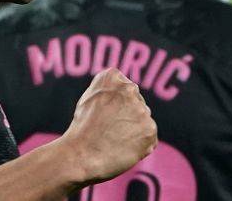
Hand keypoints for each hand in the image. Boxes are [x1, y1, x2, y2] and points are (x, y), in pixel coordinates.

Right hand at [59, 68, 157, 183]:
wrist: (81, 155)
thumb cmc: (82, 129)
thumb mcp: (90, 98)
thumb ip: (111, 90)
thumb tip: (129, 90)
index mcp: (112, 77)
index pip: (125, 89)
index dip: (115, 105)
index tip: (103, 114)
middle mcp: (129, 88)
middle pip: (136, 103)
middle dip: (127, 116)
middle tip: (108, 130)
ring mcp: (141, 109)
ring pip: (143, 120)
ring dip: (134, 130)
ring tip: (114, 140)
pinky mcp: (150, 129)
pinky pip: (150, 137)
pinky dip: (140, 145)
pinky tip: (123, 148)